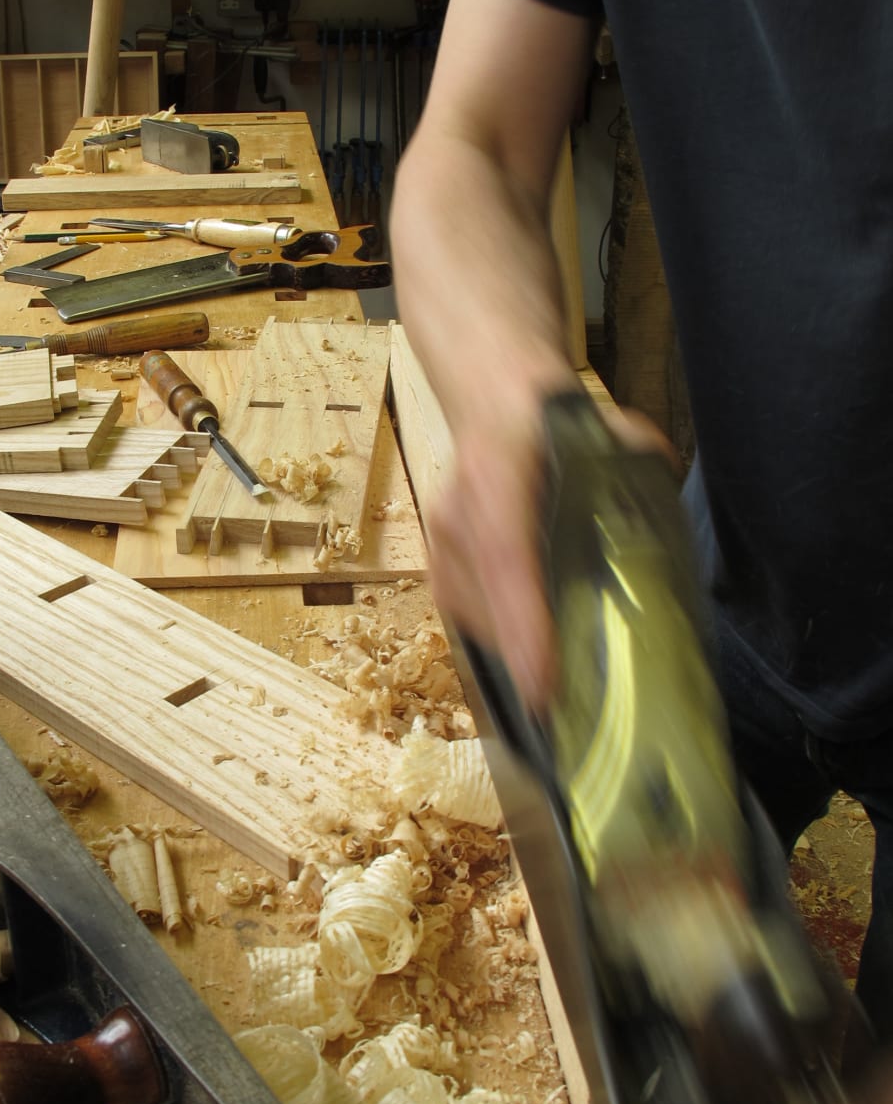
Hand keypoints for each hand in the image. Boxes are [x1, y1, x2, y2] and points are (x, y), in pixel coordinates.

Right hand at [426, 379, 669, 712]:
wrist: (494, 397)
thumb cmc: (556, 418)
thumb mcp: (610, 431)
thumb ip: (637, 472)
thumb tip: (667, 526)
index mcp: (497, 472)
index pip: (504, 557)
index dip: (523, 623)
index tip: (542, 685)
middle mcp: (457, 511)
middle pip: (487, 604)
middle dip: (530, 659)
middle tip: (578, 707)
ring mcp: (440, 539)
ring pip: (474, 618)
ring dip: (518, 650)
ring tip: (562, 679)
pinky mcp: (436, 562)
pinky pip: (467, 615)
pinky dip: (503, 636)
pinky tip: (536, 642)